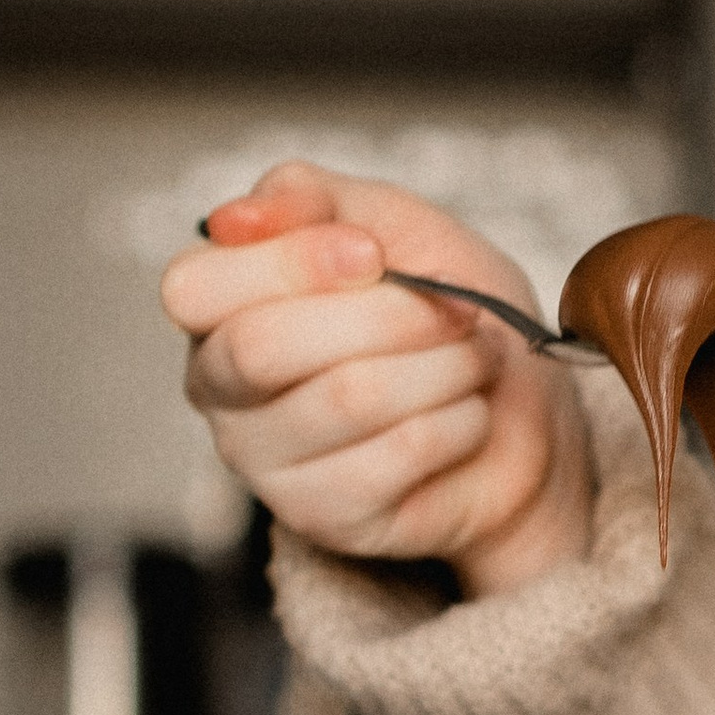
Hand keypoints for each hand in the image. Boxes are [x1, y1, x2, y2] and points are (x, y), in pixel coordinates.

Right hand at [159, 162, 591, 595]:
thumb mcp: (395, 224)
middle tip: (454, 311)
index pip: (195, 287)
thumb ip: (313, 199)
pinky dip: (459, 421)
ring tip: (471, 361)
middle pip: (263, 346)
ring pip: (348, 397)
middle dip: (387, 316)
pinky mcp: (323, 516)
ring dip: (442, 367)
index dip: (290, 263)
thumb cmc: (448, 314)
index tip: (373, 254)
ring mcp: (265, 462)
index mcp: (218, 307)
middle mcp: (221, 388)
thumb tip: (238, 217)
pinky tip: (465, 416)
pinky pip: (397, 454)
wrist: (519, 415)